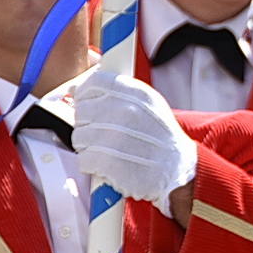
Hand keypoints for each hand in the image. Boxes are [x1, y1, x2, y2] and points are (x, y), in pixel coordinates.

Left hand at [73, 71, 196, 218]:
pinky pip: (83, 159)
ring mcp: (118, 137)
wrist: (177, 169)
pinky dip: (91, 164)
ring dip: (88, 146)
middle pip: (82, 110)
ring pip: (79, 136)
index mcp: (139, 94)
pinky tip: (107, 164)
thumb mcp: (149, 105)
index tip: (88, 104)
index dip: (85, 94)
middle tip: (102, 133)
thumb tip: (74, 89)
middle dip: (87, 123)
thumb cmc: (159, 137)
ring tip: (107, 150)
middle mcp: (128, 111)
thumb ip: (117, 93)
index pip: (94, 83)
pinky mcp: (111, 162)